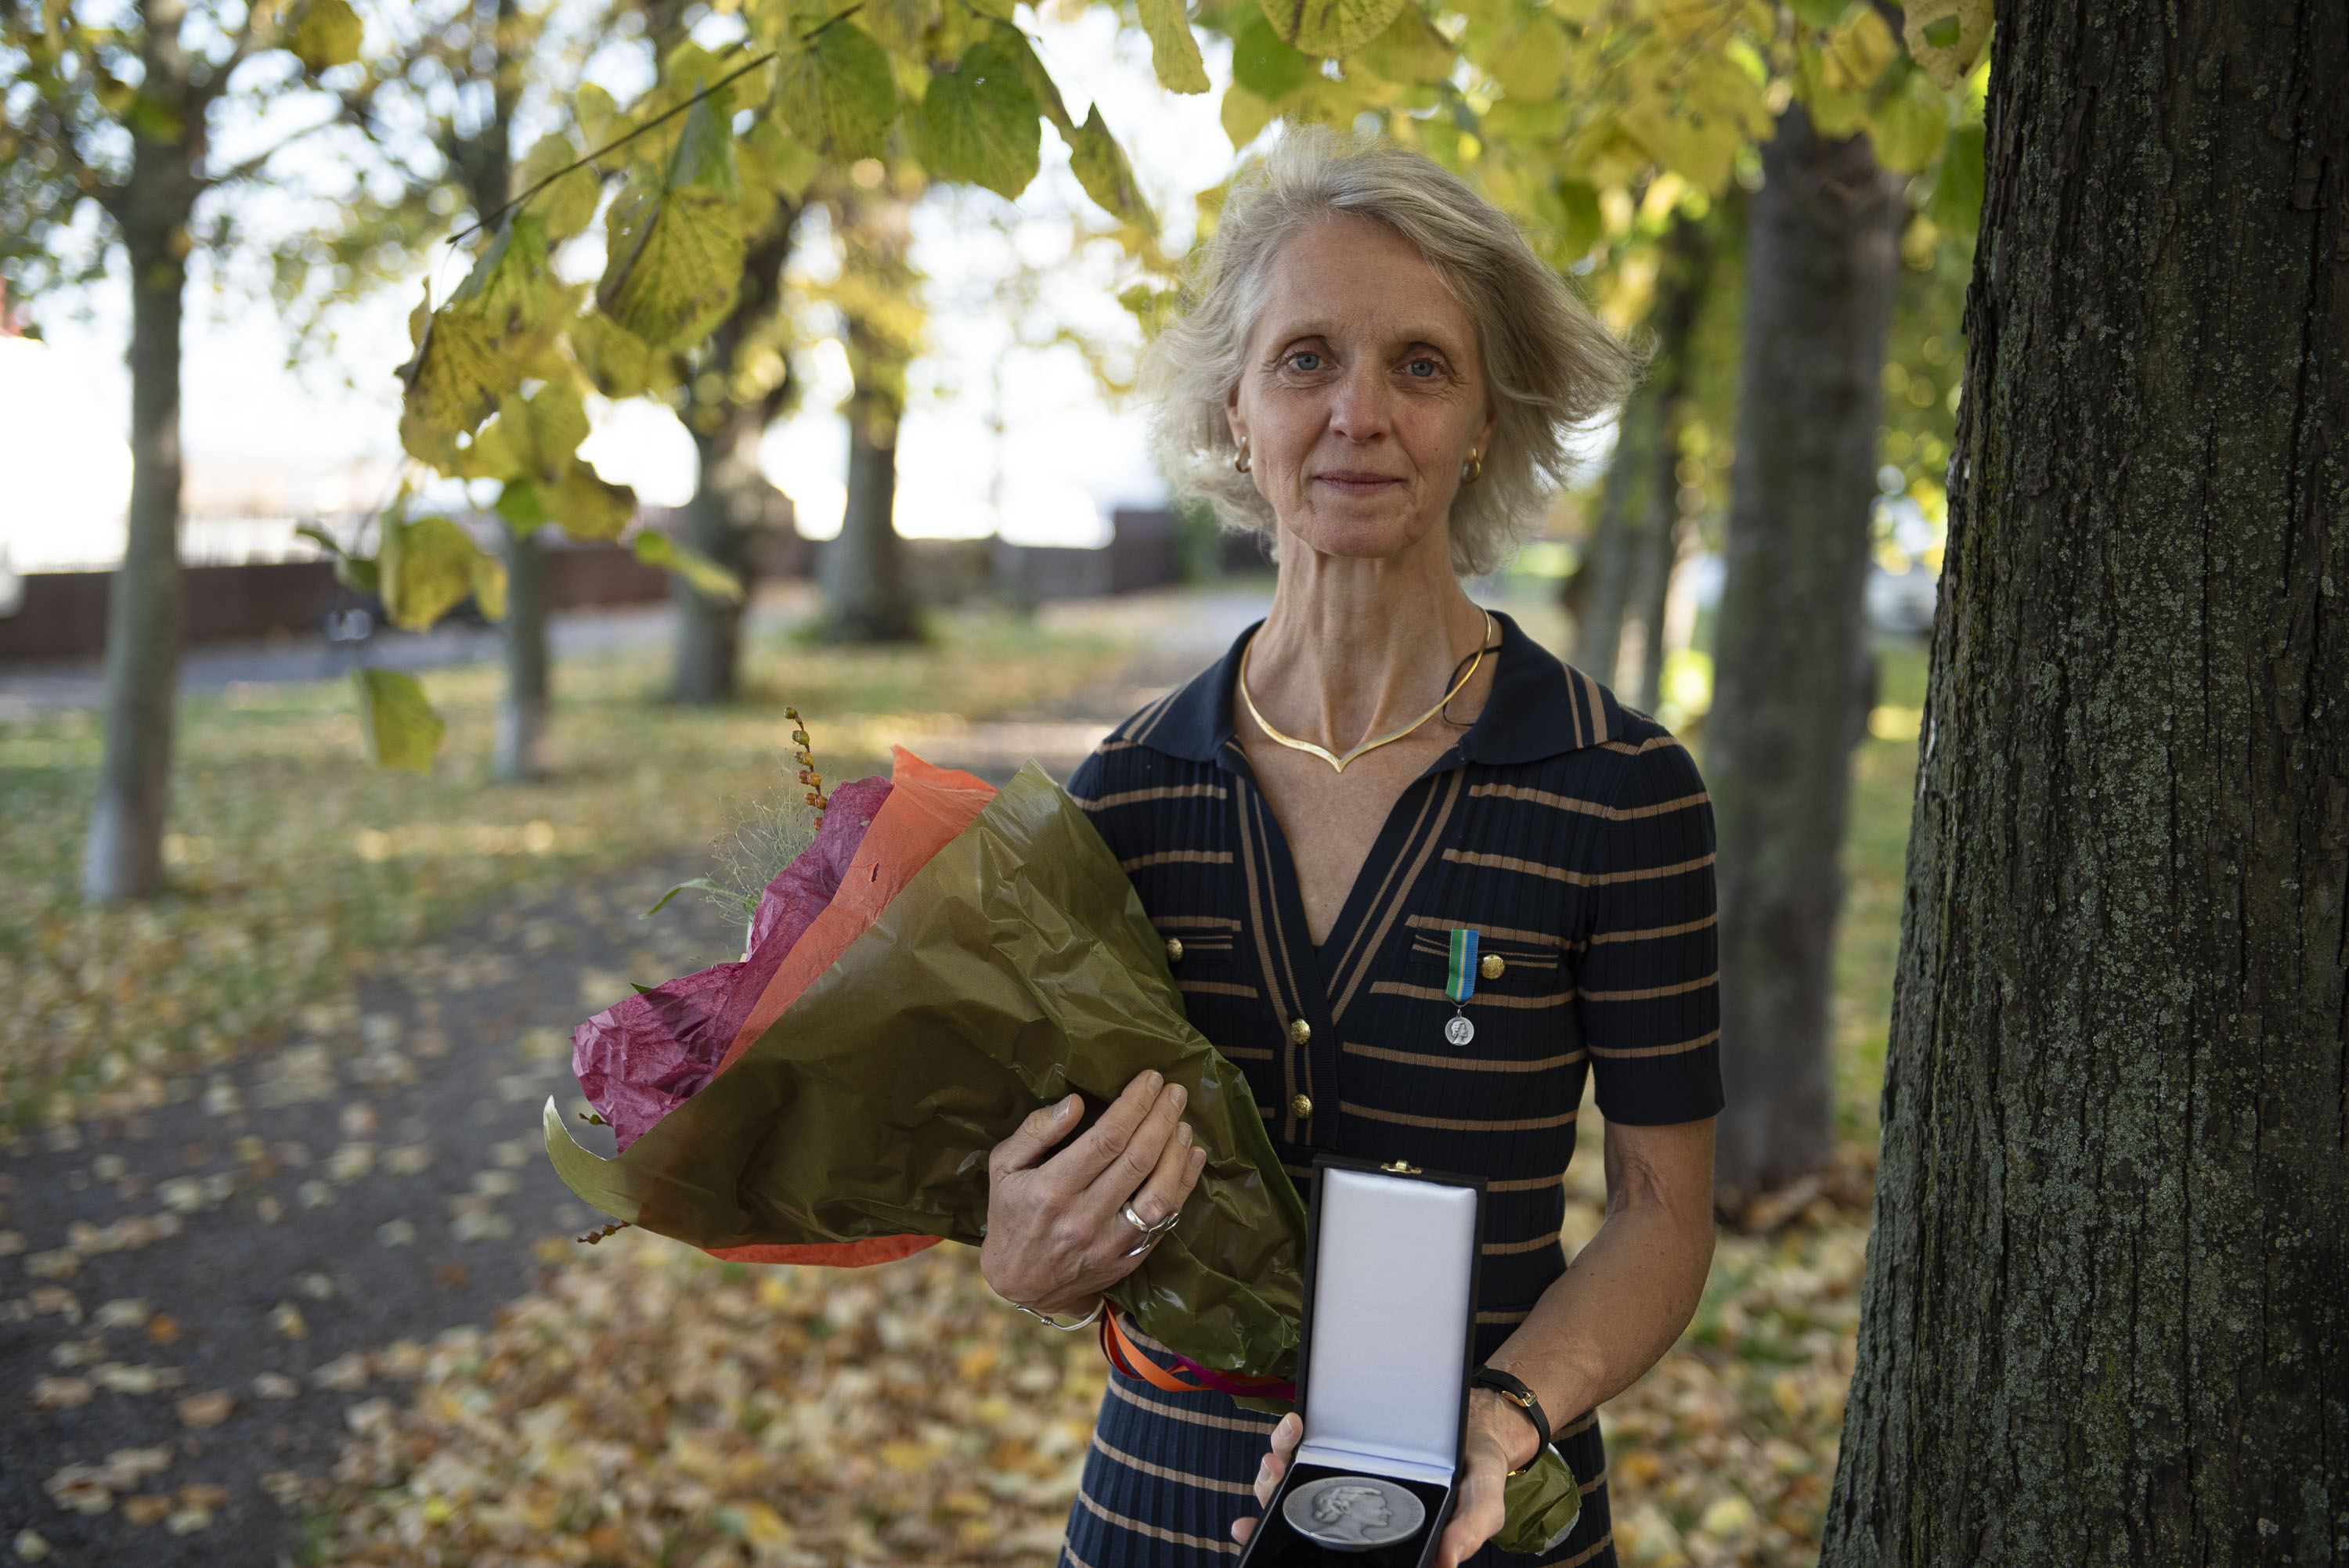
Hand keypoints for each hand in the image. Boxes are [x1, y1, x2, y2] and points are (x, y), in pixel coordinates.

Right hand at [980, 1070, 1206, 1317]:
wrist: (1021, 1284)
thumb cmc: (1010, 1214)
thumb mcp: (1003, 1167)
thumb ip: (1035, 1131)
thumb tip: (1074, 1103)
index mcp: (1050, 1191)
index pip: (1104, 1140)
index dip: (1133, 1106)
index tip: (1149, 1079)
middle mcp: (1083, 1218)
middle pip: (1136, 1161)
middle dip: (1161, 1119)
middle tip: (1175, 1091)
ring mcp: (1109, 1243)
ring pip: (1158, 1194)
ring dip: (1176, 1153)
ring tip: (1183, 1122)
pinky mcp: (1127, 1258)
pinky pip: (1166, 1220)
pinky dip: (1183, 1185)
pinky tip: (1191, 1156)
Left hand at [1230, 1398, 1531, 1561]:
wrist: (1477, 1417)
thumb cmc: (1478, 1467)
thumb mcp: (1485, 1498)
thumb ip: (1471, 1527)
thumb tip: (1449, 1559)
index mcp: (1384, 1535)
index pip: (1335, 1553)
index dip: (1294, 1554)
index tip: (1262, 1542)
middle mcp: (1357, 1514)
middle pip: (1301, 1526)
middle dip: (1270, 1520)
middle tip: (1253, 1517)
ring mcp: (1344, 1481)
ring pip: (1294, 1491)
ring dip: (1272, 1481)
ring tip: (1274, 1460)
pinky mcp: (1340, 1448)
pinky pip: (1304, 1450)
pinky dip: (1290, 1442)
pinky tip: (1294, 1427)